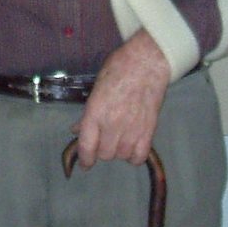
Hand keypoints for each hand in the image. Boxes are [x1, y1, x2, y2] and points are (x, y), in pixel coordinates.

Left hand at [69, 33, 167, 168]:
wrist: (147, 62)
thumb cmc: (118, 69)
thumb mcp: (96, 89)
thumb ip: (88, 114)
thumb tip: (78, 130)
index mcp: (96, 113)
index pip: (87, 146)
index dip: (85, 159)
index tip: (85, 164)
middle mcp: (113, 124)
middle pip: (105, 154)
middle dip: (102, 151)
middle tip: (104, 142)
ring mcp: (132, 128)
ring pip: (121, 156)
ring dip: (118, 152)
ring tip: (118, 141)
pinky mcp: (149, 129)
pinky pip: (140, 155)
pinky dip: (135, 156)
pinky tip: (132, 148)